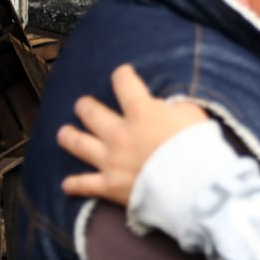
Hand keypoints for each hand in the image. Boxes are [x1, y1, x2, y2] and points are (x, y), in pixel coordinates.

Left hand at [58, 64, 208, 206]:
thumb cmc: (196, 147)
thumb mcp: (191, 114)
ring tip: (64, 133)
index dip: (123, 75)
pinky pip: (85, 184)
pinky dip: (74, 185)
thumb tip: (166, 108)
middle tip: (83, 105)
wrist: (190, 185)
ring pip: (79, 144)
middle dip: (85, 106)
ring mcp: (110, 160)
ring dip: (69, 137)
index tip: (123, 74)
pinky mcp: (109, 186)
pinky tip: (66, 185)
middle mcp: (118, 132)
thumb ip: (174, 107)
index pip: (124, 83)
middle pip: (91, 112)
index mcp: (140, 111)